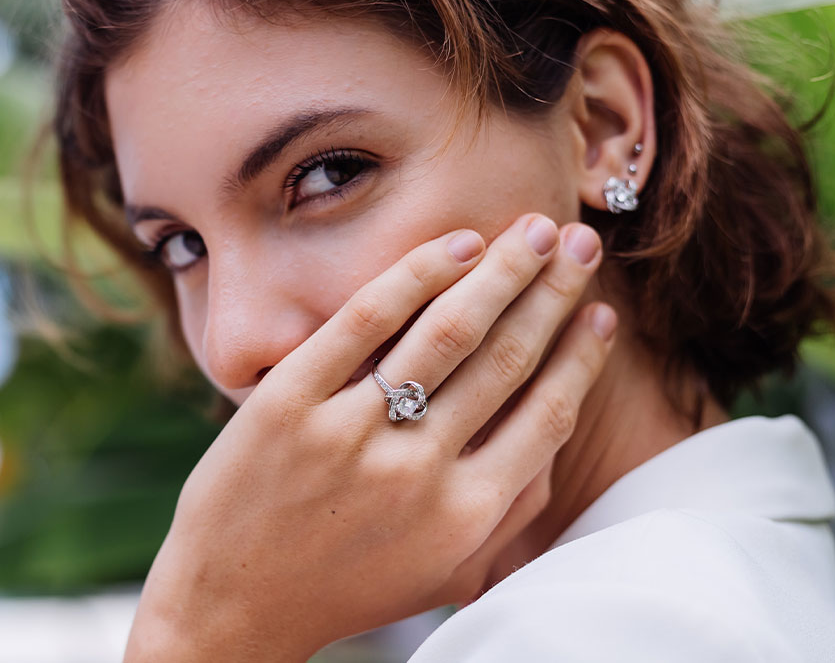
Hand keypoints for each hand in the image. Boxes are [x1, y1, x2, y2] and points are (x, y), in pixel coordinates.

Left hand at [124, 213, 615, 661]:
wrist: (232, 603)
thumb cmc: (347, 587)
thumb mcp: (445, 572)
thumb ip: (507, 510)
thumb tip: (557, 423)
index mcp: (464, 515)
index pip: (544, 415)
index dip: (580, 357)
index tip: (602, 314)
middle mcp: (416, 473)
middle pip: (505, 359)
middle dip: (553, 292)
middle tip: (579, 241)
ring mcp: (349, 433)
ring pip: (446, 331)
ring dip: (501, 271)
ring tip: (534, 231)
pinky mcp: (288, 402)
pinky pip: (364, 320)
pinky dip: (415, 274)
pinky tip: (455, 245)